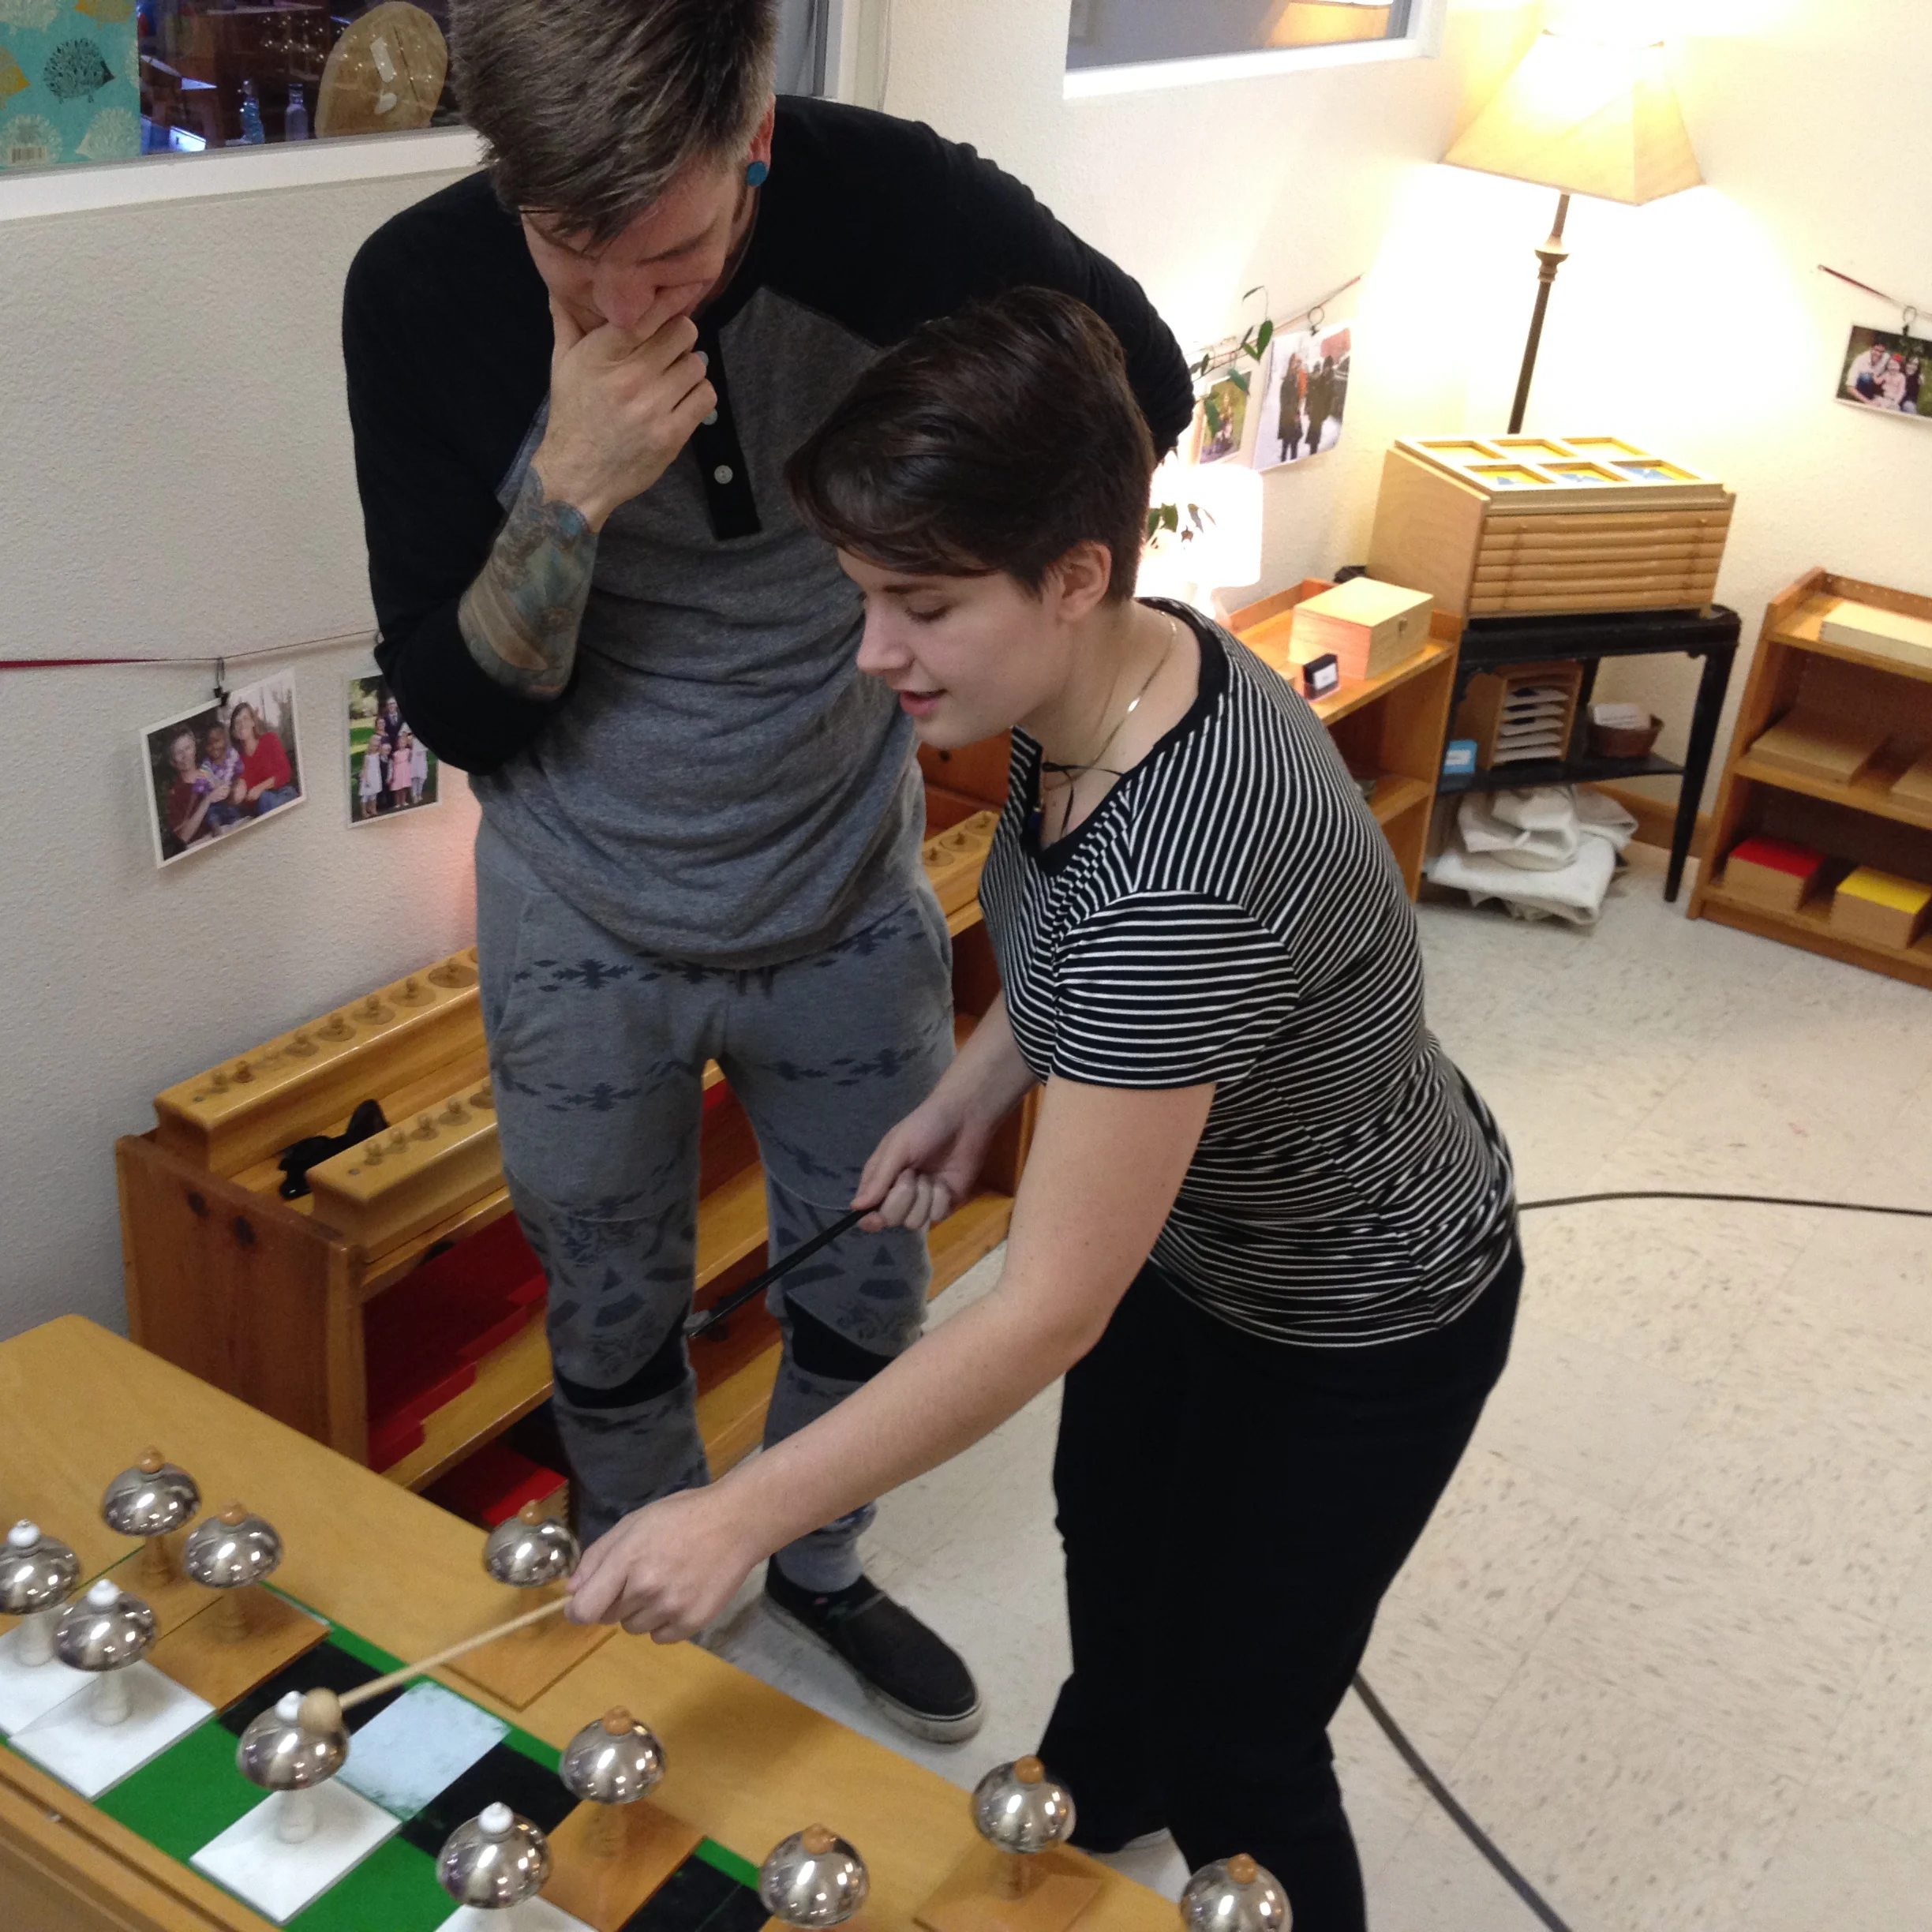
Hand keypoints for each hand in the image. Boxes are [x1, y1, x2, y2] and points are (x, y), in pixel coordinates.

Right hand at [533, 297, 716, 528]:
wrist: (578, 475)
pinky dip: (699, 393)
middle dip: (679, 335)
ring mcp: (653, 408)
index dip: (670, 300)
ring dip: (689, 367)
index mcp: (601, 354)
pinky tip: (683, 398)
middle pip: (682, 333)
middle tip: (670, 347)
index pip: (648, 313)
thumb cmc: (572, 415)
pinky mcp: (672, 435)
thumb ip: (567, 322)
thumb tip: (562, 284)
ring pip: (697, 364)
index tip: (681, 292)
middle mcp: (630, 377)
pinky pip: (705, 396)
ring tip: (674, 377)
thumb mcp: (562, 364)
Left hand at [566, 1487, 763, 1642]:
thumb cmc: (681, 1516)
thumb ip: (597, 1557)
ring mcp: (671, 1607)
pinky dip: (665, 1622)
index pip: (585, 1609)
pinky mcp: (693, 1622)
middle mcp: (646, 1588)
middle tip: (642, 1575)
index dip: (579, 1610)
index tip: (585, 1604)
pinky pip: (661, 1636)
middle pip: (610, 1617)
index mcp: (626, 1560)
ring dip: (641, 1612)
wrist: (735, 1523)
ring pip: (634, 1628)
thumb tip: (572, 1592)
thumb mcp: (633, 1523)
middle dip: (617, 1600)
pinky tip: (680, 1595)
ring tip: (665, 1582)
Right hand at [854, 1092, 994, 1232]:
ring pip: (915, 1221)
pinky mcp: (946, 1203)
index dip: (870, 1220)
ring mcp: (923, 1201)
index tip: (876, 1220)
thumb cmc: (924, 1127)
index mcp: (881, 1180)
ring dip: (923, 1197)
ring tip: (929, 1175)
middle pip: (891, 1219)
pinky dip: (941, 1198)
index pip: (868, 1210)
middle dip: (902, 1199)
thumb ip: (879, 1178)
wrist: (964, 1118)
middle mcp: (899, 1195)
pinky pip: (938, 1216)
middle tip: (911, 1174)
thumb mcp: (897, 1147)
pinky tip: (945, 1181)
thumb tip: (855, 1206)